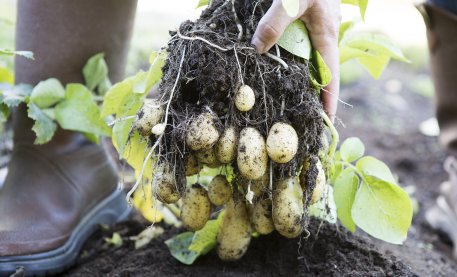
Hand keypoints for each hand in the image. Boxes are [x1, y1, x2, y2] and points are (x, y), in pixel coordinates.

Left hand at [252, 0, 340, 120]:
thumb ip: (275, 23)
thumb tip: (257, 50)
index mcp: (326, 33)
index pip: (330, 74)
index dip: (329, 99)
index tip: (326, 121)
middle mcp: (321, 34)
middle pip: (318, 71)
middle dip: (312, 94)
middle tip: (300, 117)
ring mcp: (312, 27)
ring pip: (305, 59)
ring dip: (298, 78)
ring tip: (286, 99)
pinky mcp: (301, 20)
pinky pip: (295, 46)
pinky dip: (287, 59)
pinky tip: (274, 66)